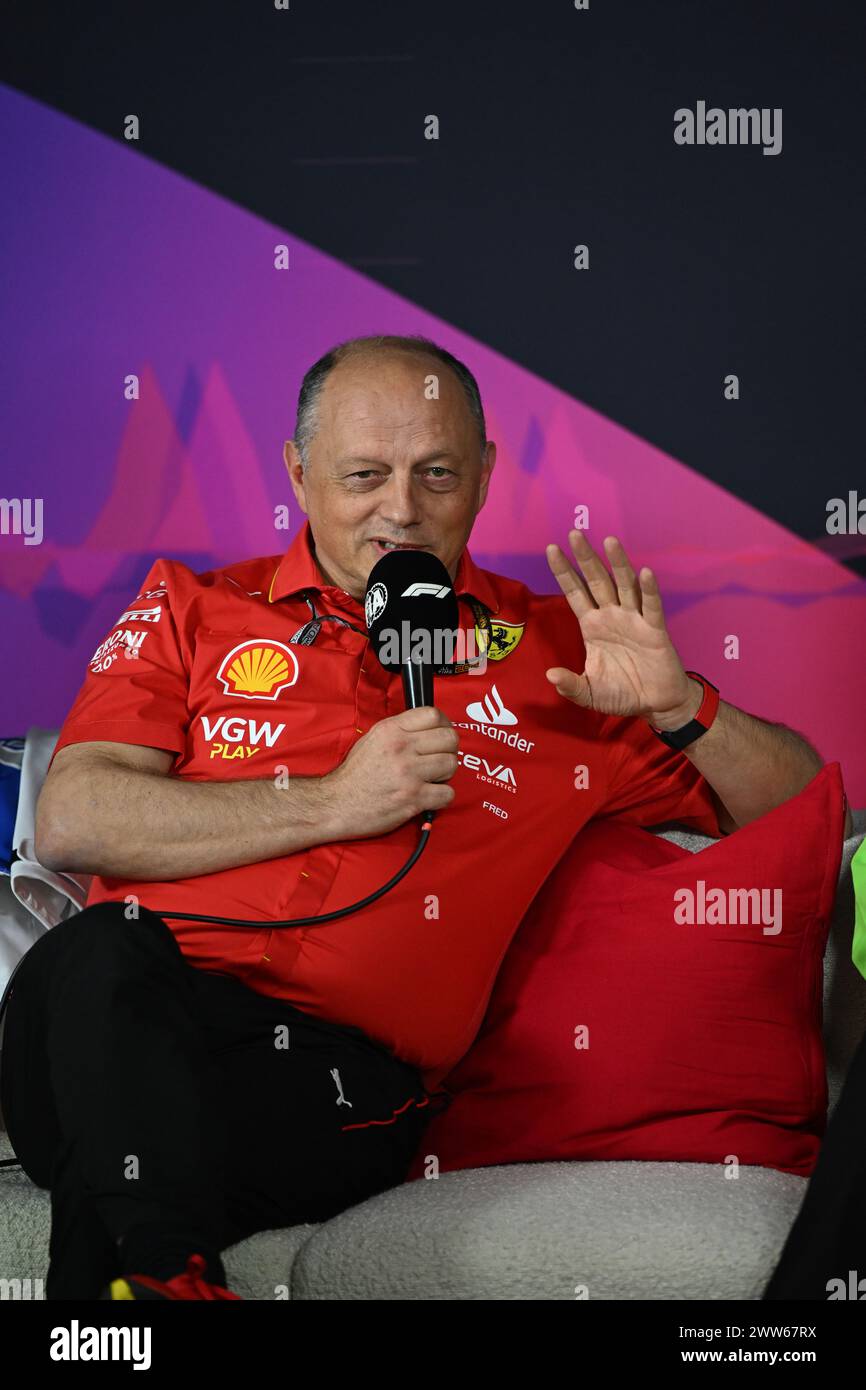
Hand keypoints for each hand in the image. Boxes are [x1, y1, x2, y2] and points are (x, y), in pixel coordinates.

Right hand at [323, 706, 458, 837]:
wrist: (336, 804)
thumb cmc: (355, 775)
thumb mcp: (372, 739)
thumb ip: (400, 730)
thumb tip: (428, 728)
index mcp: (391, 730)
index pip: (433, 714)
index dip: (443, 725)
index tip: (440, 735)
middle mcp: (401, 748)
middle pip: (449, 738)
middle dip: (448, 750)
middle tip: (437, 760)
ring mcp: (408, 773)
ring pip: (451, 764)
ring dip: (445, 774)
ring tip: (430, 779)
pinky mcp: (413, 798)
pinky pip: (447, 793)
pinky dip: (441, 797)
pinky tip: (428, 797)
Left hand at [544, 530, 701, 727]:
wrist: (655, 704)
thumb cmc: (622, 693)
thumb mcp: (590, 694)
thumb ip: (571, 686)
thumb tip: (551, 675)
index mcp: (592, 626)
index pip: (575, 592)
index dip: (564, 572)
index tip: (551, 549)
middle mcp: (611, 616)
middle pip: (596, 580)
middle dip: (585, 557)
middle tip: (574, 533)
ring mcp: (634, 619)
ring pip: (624, 585)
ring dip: (618, 563)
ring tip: (608, 541)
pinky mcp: (655, 629)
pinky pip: (651, 606)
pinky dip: (649, 590)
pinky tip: (645, 573)